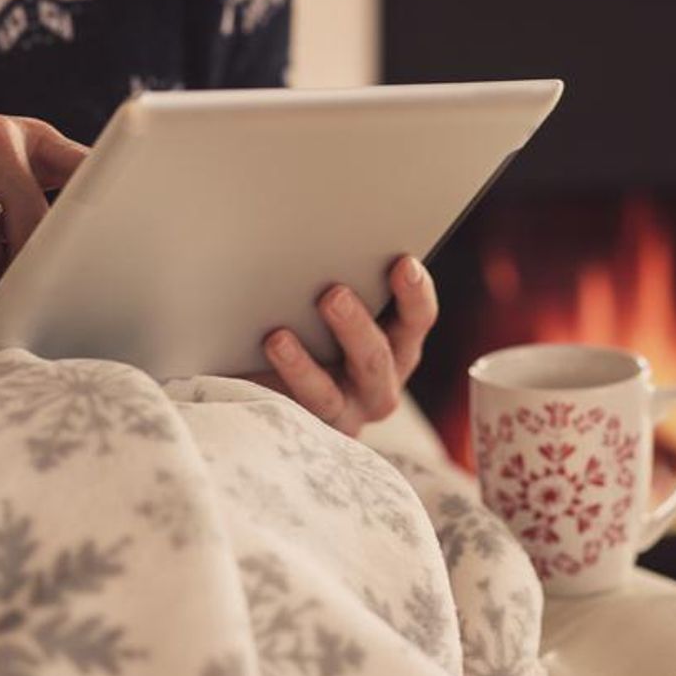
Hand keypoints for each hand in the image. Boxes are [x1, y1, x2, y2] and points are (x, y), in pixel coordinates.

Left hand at [260, 255, 438, 436]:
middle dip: (355, 327)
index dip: (415, 293)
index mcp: (397, 345)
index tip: (403, 263)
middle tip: (334, 295)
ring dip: (304, 367)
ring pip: (329, 396)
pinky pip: (290, 414)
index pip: (417, 319)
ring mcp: (341, 414)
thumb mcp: (334, 309)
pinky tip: (258, 363)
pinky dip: (272, 390)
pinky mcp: (304, 433)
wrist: (268, 390)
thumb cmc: (314, 330)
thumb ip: (343, 287)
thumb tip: (321, 243)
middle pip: (377, 360)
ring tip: (278, 338)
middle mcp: (377, 385)